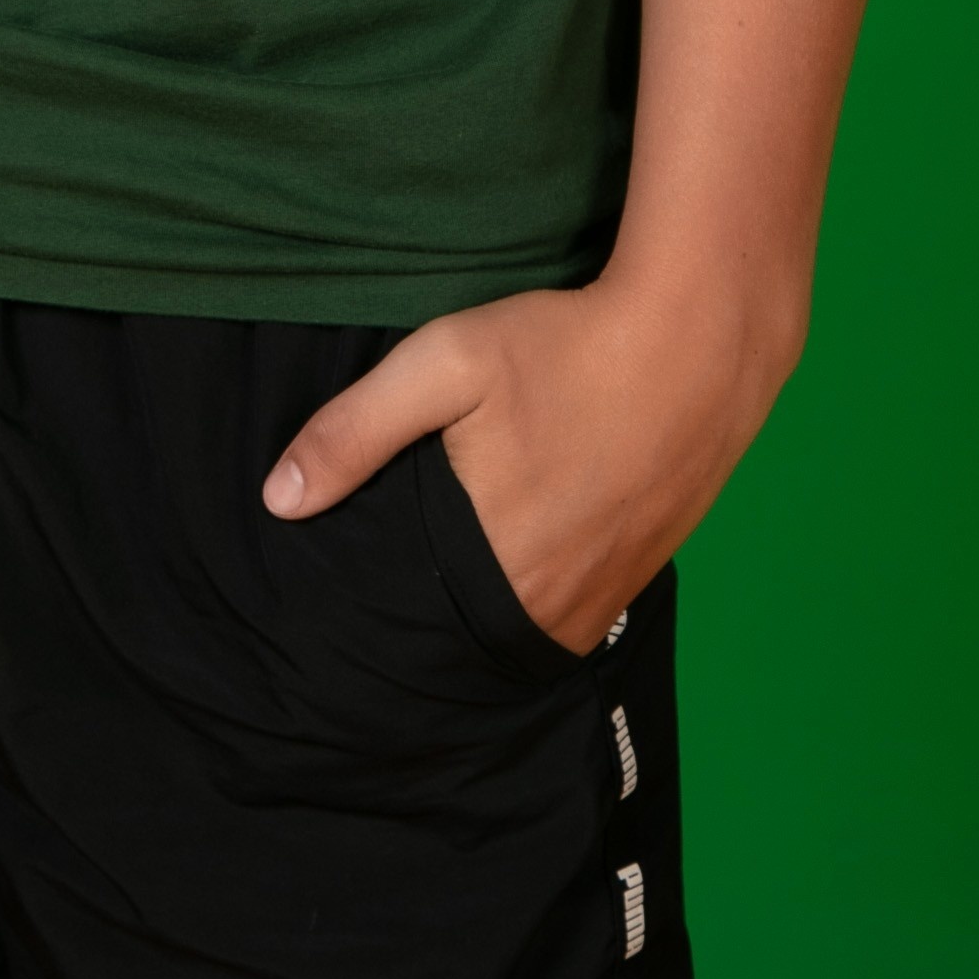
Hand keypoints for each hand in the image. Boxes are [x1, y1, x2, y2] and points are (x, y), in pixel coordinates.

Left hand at [260, 276, 792, 650]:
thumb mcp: (445, 362)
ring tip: (455, 566)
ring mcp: (609, 595)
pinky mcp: (644, 574)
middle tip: (400, 574)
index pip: (415, 627)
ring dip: (488, 609)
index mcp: (496, 565)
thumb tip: (277, 502)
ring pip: (525, 630)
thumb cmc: (564, 346)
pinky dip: (541, 593)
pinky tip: (523, 548)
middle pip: (468, 638)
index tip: (351, 594)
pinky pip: (576, 612)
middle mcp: (556, 602)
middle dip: (431, 616)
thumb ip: (356, 431)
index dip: (381, 614)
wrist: (700, 341)